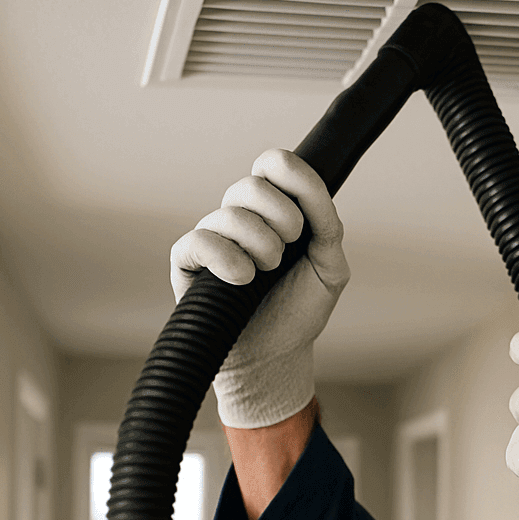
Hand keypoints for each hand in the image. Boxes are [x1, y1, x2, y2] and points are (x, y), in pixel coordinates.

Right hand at [170, 149, 348, 428]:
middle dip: (282, 215)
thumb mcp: (330, 267)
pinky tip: (243, 278)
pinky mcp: (188, 262)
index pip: (273, 164)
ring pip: (230, 213)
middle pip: (252, 183)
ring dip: (260, 243)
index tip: (307, 213)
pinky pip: (199, 240)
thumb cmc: (298, 309)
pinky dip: (226, 257)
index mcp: (275, 209)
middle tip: (290, 247)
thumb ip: (327, 225)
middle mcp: (241, 217)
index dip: (292, 175)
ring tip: (267, 271)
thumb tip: (311, 189)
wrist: (275, 355)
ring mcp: (214, 237)